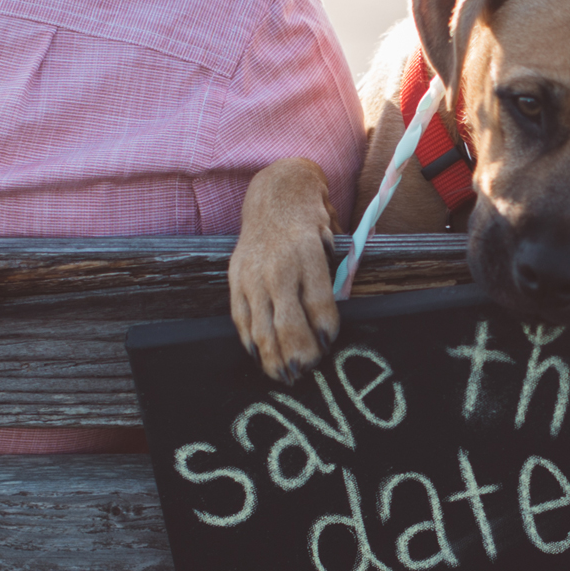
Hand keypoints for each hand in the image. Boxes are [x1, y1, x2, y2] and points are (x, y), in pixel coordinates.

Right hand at [228, 158, 339, 383]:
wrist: (274, 194)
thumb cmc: (312, 221)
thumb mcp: (332, 240)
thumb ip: (333, 277)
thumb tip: (329, 323)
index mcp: (307, 253)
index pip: (318, 301)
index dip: (324, 329)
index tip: (328, 346)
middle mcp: (278, 265)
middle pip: (288, 322)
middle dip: (299, 353)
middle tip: (308, 371)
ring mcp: (252, 274)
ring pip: (261, 327)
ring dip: (274, 357)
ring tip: (286, 376)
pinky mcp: (236, 278)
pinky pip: (241, 318)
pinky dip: (251, 342)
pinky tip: (261, 357)